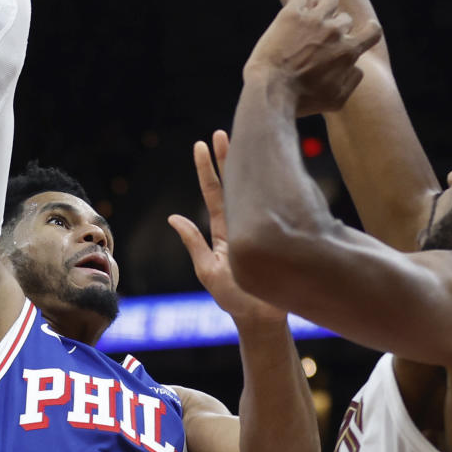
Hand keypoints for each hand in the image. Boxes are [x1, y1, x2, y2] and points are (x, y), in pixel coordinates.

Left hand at [169, 131, 286, 325]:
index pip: (213, 193)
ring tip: (243, 139)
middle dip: (228, 157)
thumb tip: (173, 217)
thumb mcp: (208, 271)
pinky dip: (272, 186)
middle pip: (233, 184)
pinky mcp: (277, 234)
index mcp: (224, 231)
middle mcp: (242, 224)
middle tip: (223, 131)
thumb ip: (194, 243)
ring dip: (247, 165)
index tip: (201, 144)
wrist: (264, 320)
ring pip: (252, 190)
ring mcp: (261, 227)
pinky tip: (273, 168)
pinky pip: (274, 206)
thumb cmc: (235, 300)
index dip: (207, 169)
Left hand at [244, 0, 382, 116]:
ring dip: (322, 7)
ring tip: (310, 17)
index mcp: (349, 51)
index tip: (361, 31)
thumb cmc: (304, 100)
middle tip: (320, 38)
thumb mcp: (336, 100)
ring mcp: (313, 20)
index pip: (373, 31)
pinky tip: (290, 19)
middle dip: (336, 27)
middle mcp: (334, 32)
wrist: (272, 91)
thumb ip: (352, 81)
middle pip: (345, 18)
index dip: (369, 29)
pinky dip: (296, 6)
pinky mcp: (291, 15)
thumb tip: (356, 66)